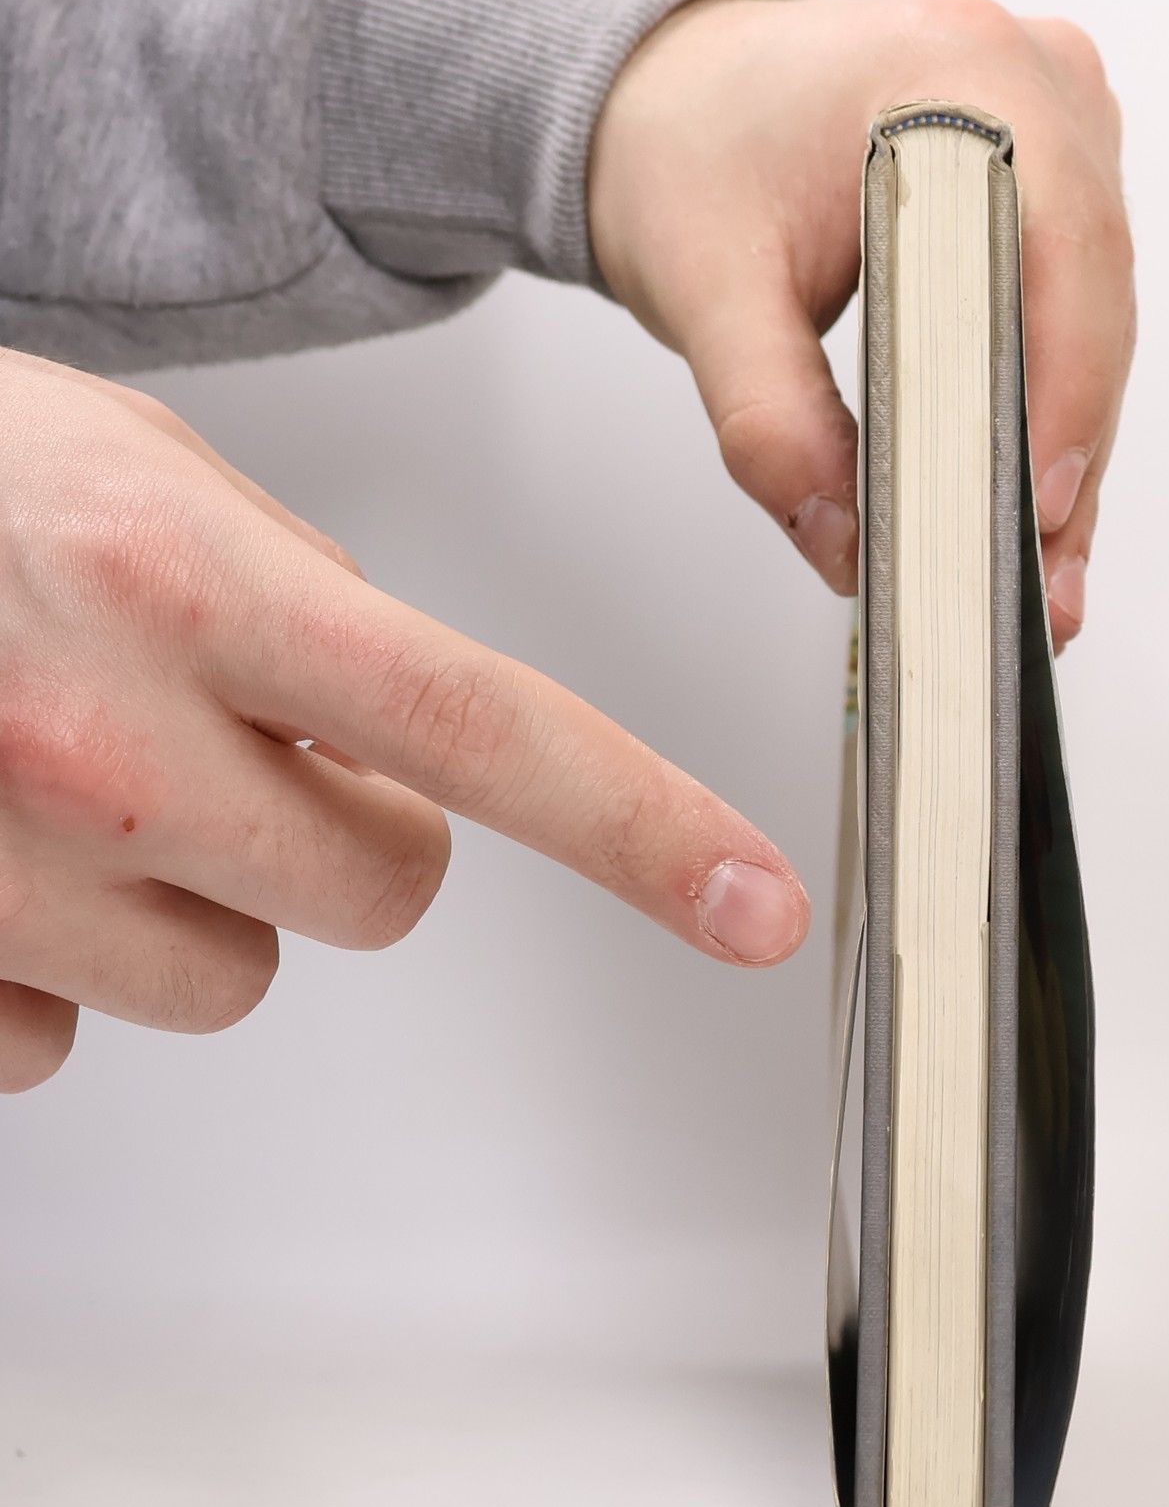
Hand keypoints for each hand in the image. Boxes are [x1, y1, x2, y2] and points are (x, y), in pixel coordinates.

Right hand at [0, 350, 807, 1092]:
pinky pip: (70, 1033)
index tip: (760, 908)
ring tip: (83, 779)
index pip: (489, 734)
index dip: (647, 829)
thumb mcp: (142, 472)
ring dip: (201, 895)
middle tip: (247, 749)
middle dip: (350, 836)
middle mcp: (98, 738)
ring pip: (235, 975)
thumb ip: (304, 601)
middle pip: (383, 895)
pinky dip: (59, 958)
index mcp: (187, 582)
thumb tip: (413, 750)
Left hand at [588, 0, 1132, 650]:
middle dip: (1065, 457)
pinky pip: (1072, 316)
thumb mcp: (704, 289)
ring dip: (1065, 453)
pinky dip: (1045, 414)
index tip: (1035, 506)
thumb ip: (769, 421)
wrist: (671, 92)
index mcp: (955, 69)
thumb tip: (843, 539)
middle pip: (1092, 302)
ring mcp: (1057, 131)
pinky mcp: (1051, 188)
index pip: (1058, 249)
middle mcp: (1032, 83)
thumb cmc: (690, 149)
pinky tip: (1029, 508)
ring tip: (1040, 576)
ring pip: (1094, 323)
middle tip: (1039, 586)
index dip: (1062, 391)